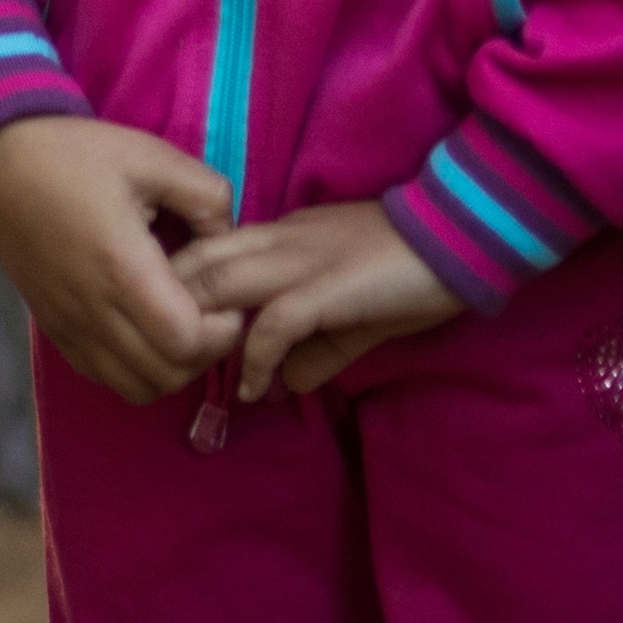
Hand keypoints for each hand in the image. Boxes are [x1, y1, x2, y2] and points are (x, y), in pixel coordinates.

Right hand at [0, 114, 240, 405]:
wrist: (1, 159)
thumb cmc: (76, 154)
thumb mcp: (151, 156)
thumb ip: (206, 194)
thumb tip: (226, 237)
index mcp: (123, 268)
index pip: (187, 342)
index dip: (222, 331)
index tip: (227, 300)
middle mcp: (94, 310)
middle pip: (166, 376)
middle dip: (204, 355)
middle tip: (211, 315)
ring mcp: (70, 325)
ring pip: (136, 388)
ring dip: (169, 369)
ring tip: (178, 326)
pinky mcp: (54, 329)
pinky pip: (102, 377)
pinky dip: (134, 370)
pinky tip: (141, 330)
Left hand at [177, 199, 465, 397]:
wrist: (457, 236)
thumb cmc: (405, 269)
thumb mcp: (351, 312)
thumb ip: (316, 348)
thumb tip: (284, 386)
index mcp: (278, 235)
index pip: (203, 248)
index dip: (174, 286)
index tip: (166, 329)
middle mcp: (276, 240)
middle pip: (194, 261)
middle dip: (167, 306)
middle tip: (165, 356)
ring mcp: (298, 262)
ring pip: (219, 284)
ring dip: (199, 332)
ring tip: (197, 374)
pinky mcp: (325, 289)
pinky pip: (273, 323)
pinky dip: (255, 358)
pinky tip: (254, 387)